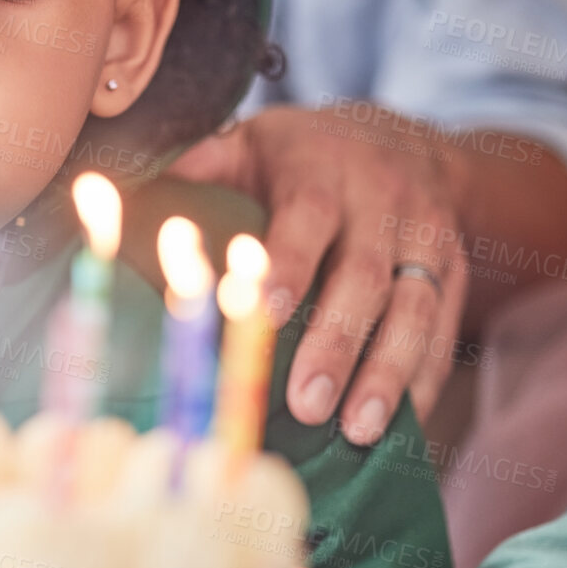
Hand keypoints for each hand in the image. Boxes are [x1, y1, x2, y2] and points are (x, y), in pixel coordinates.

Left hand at [170, 105, 469, 442]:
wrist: (403, 136)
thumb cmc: (300, 154)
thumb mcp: (248, 142)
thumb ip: (194, 167)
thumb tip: (111, 189)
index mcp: (322, 171)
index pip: (308, 219)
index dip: (289, 266)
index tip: (264, 314)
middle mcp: (383, 203)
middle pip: (365, 279)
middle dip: (338, 345)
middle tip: (307, 405)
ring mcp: (427, 240)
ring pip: (416, 311)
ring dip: (389, 375)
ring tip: (358, 431)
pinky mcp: (455, 273)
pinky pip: (446, 332)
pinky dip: (425, 379)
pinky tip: (403, 425)